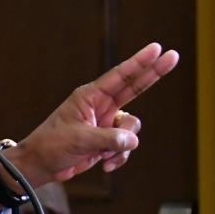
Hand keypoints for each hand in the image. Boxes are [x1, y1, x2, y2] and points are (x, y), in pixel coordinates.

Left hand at [4, 42, 178, 187]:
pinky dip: (119, 157)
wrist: (41, 165)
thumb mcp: (79, 139)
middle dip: (153, 74)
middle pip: (134, 87)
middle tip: (173, 56)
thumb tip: (132, 140)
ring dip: (122, 144)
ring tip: (102, 153)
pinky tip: (104, 164)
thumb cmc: (51, 145)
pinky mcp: (107, 140)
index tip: (156, 47)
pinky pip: (126, 146)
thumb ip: (108, 138)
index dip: (139, 62)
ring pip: (132, 128)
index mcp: (89, 97)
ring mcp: (105, 123)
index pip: (119, 76)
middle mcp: (100, 106)